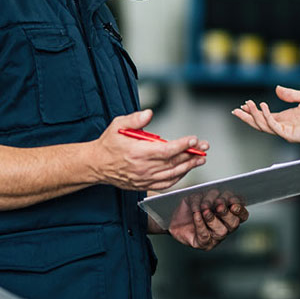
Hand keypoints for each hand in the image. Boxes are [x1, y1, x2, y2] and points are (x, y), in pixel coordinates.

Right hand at [90, 110, 207, 190]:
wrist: (96, 165)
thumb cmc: (108, 145)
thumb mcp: (117, 125)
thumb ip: (135, 119)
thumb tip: (149, 113)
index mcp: (137, 153)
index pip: (166, 151)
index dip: (182, 146)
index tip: (193, 140)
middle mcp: (142, 168)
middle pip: (173, 163)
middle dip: (191, 155)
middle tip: (204, 148)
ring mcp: (143, 179)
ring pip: (172, 175)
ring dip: (188, 167)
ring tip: (200, 159)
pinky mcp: (143, 185)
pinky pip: (165, 184)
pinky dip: (177, 178)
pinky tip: (185, 171)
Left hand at [167, 190, 248, 250]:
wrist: (172, 219)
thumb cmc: (189, 207)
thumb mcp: (200, 196)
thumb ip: (210, 195)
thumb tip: (215, 197)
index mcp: (229, 215)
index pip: (243, 215)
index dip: (240, 210)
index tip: (233, 203)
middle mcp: (224, 227)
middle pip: (234, 223)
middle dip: (226, 213)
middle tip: (218, 205)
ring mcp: (214, 238)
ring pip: (221, 231)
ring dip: (213, 218)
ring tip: (204, 210)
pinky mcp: (202, 243)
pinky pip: (204, 235)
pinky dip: (200, 223)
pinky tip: (196, 214)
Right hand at [232, 86, 299, 145]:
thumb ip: (290, 94)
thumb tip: (277, 89)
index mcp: (286, 118)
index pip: (265, 116)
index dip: (254, 111)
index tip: (244, 104)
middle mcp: (283, 125)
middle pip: (260, 123)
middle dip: (247, 117)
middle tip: (236, 110)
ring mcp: (286, 131)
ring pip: (263, 125)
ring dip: (254, 115)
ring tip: (248, 105)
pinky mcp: (290, 134)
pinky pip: (274, 126)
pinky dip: (266, 117)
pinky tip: (263, 106)